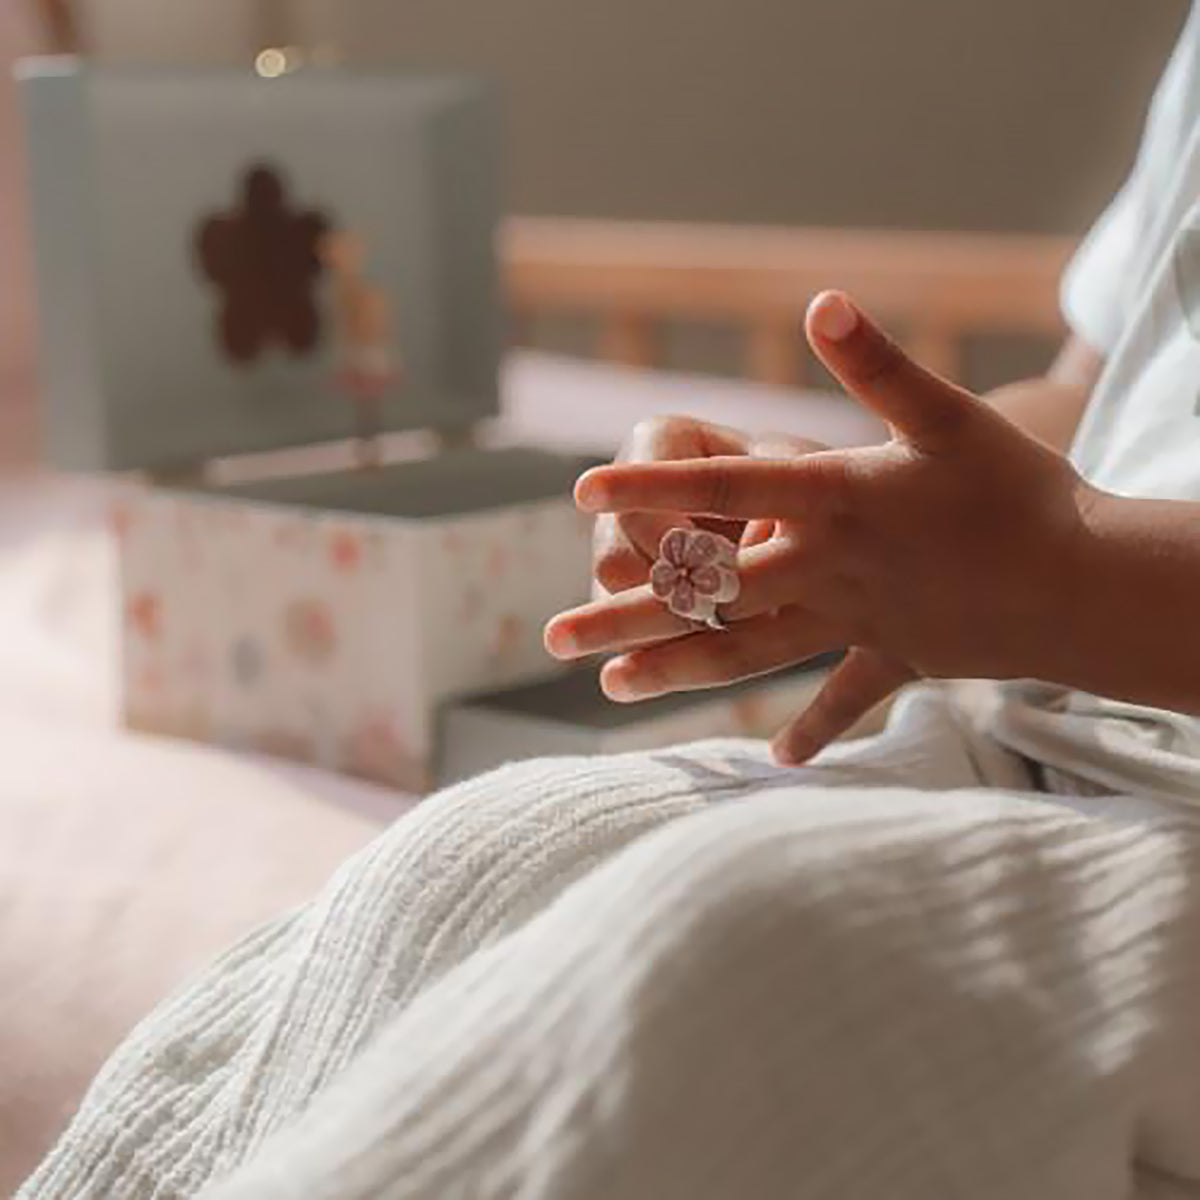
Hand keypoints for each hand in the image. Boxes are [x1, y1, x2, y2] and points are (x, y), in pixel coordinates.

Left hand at [545, 292, 1098, 764]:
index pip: (722, 489)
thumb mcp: (947, 416)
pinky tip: (776, 763)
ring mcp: (852, 623)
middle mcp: (825, 569)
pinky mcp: (893, 658)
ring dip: (678, 670)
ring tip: (612, 689)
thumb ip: (876, 365)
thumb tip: (819, 299)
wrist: (1087, 586)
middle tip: (554, 638)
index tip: (578, 495)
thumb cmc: (1020, 492)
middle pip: (709, 593)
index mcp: (832, 502)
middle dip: (628, 614)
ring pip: (747, 652)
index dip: (650, 488)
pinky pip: (843, 697)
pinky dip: (815, 729)